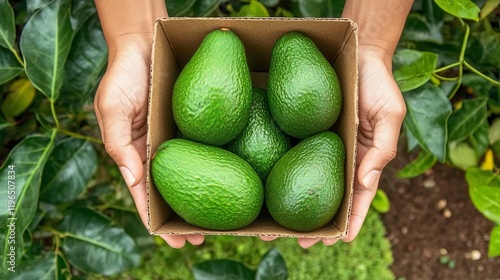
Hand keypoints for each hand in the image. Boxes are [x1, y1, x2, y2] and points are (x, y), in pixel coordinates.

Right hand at [94, 37, 203, 247]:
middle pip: (173, 191)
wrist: (144, 43)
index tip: (173, 241)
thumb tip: (133, 179)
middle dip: (183, 217)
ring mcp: (178, 139)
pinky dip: (214, 165)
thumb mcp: (112, 109)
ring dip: (202, 197)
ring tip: (219, 221)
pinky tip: (230, 178)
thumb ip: (117, 143)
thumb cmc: (123, 75)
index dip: (156, 219)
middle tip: (200, 238)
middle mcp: (159, 151)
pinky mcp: (194, 124)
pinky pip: (206, 147)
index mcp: (136, 154)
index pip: (145, 194)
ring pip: (192, 174)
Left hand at [262, 45, 405, 247]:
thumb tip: (365, 183)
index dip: (349, 220)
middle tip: (295, 241)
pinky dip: (279, 173)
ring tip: (270, 226)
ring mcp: (318, 145)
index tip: (337, 242)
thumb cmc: (378, 83)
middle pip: (325, 196)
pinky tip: (264, 187)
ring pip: (303, 181)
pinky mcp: (301, 130)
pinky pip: (290, 154)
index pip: (357, 197)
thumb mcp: (391, 114)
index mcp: (362, 159)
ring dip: (289, 204)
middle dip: (312, 221)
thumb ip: (383, 148)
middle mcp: (338, 157)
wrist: (355, 51)